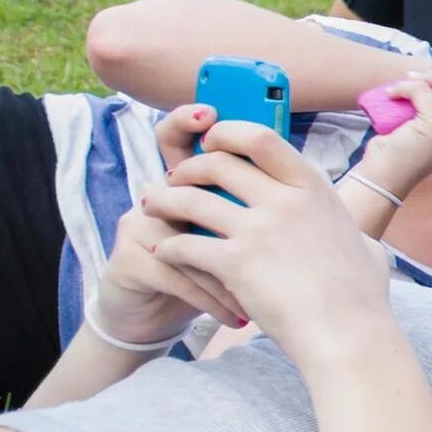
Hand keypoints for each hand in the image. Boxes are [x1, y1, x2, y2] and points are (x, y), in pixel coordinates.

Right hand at [87, 105, 250, 344]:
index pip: (180, 138)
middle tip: (257, 234)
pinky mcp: (128, 261)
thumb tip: (304, 189)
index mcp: (186, 184)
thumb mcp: (234, 238)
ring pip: (187, 236)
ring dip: (229, 271)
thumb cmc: (209, 271)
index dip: (187, 120)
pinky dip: (213, 297)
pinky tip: (238, 316)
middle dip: (221, 210)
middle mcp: (157, 196)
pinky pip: (176, 272)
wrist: (158, 318)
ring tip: (262, 296)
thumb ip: (252, 208)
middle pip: (179, 182)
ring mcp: (137, 225)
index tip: (209, 113)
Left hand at [147, 121, 394, 369]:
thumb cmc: (362, 298)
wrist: (349, 335)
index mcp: (313, 189)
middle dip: (187, 168)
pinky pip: (183, 244)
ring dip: (165, 201)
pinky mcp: (235, 263)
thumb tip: (358, 239)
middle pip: (216, 163)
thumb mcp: (365, 246)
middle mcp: (284, 201)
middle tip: (174, 179)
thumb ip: (346, 232)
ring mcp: (258, 231)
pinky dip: (167, 246)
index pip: (260, 136)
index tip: (211, 142)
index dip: (227, 133)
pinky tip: (164, 252)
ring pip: (189, 199)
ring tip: (154, 207)